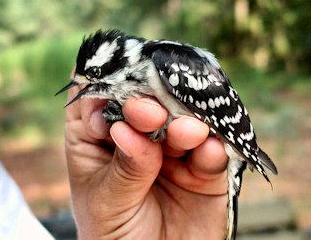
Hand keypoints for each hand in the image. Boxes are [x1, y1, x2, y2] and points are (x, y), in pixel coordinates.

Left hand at [64, 85, 228, 238]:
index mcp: (101, 137)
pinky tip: (206, 150)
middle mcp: (139, 136)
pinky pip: (213, 151)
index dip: (102, 86)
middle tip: (147, 109)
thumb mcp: (106, 203)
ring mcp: (175, 150)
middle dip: (147, 101)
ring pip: (182, 120)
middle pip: (144, 102)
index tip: (111, 91)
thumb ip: (123, 168)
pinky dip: (212, 147)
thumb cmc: (115, 236)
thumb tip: (130, 130)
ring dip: (183, 122)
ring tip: (183, 132)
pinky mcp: (206, 169)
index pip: (97, 98)